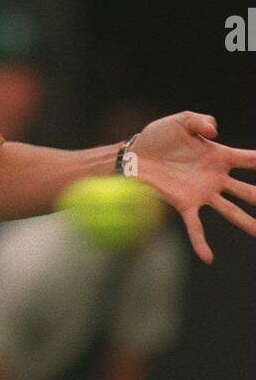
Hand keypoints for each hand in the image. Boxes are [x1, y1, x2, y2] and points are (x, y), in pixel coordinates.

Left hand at [129, 112, 255, 263]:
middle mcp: (215, 178)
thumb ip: (201, 121)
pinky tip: (208, 258)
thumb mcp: (181, 121)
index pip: (249, 160)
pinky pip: (195, 226)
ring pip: (230, 211)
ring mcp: (202, 193)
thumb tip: (214, 130)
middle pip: (247, 191)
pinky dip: (201, 242)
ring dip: (247, 223)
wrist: (135, 154)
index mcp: (219, 156)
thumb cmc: (160, 136)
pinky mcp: (184, 204)